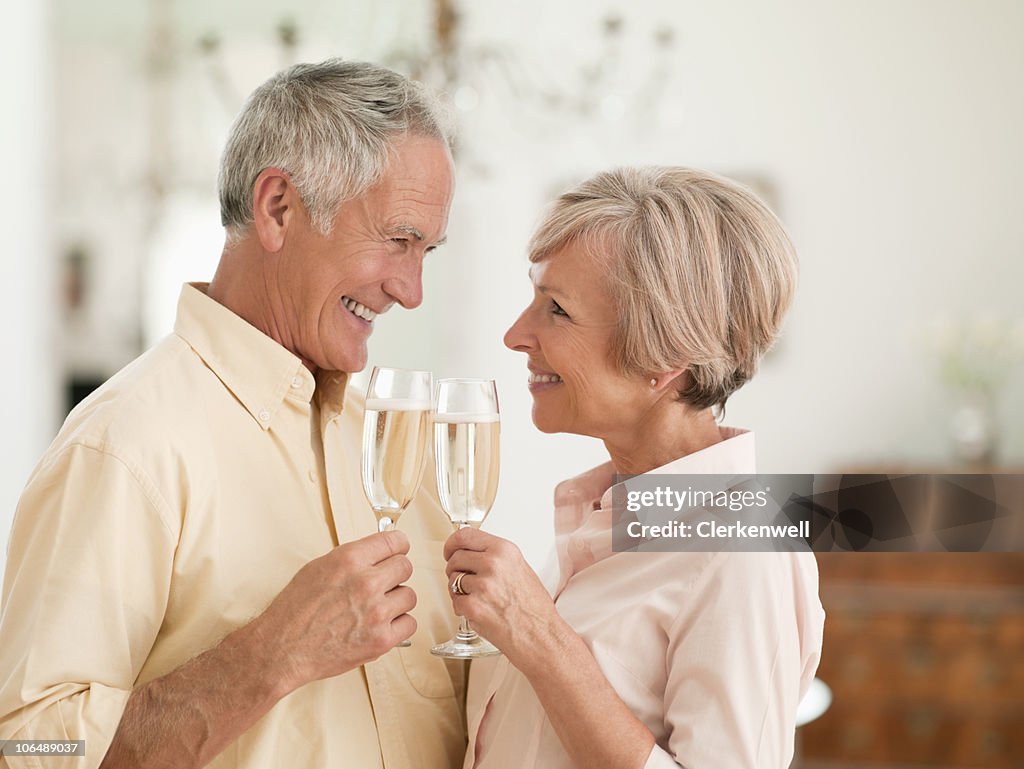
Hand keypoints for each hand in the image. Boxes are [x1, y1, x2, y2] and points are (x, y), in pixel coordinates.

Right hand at [256, 530, 415, 688]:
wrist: (282, 650)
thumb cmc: (294, 611)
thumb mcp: (318, 568)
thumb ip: (352, 559)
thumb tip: (376, 555)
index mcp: (350, 559)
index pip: (395, 541)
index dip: (397, 547)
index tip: (397, 552)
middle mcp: (366, 583)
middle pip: (405, 567)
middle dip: (394, 574)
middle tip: (383, 583)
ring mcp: (376, 612)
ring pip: (409, 595)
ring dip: (396, 601)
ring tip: (377, 608)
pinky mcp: (381, 640)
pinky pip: (409, 623)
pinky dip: (398, 625)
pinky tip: (382, 625)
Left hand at [443, 528, 560, 665]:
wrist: (540, 635)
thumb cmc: (534, 607)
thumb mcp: (520, 568)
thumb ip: (496, 557)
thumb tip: (472, 552)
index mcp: (505, 551)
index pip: (465, 535)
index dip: (452, 544)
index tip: (450, 550)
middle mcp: (493, 564)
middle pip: (455, 558)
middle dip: (455, 570)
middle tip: (465, 580)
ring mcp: (482, 585)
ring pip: (453, 580)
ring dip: (458, 590)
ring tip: (477, 598)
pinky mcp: (473, 606)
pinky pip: (454, 601)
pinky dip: (462, 607)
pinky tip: (477, 610)